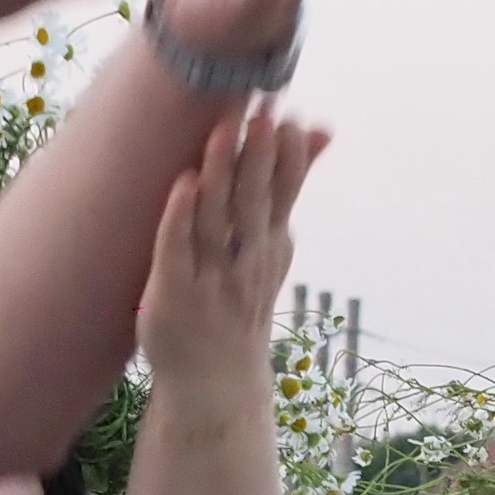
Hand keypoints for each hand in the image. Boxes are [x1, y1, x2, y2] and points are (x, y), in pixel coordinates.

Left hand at [132, 106, 325, 401]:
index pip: (284, 195)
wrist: (216, 382)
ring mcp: (210, 278)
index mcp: (269, 246)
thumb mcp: (274, 246)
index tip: (292, 113)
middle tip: (265, 111)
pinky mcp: (173, 293)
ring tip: (223, 131)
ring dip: (220, 175)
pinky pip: (177, 251)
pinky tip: (183, 184)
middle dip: (259, 156)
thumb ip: (289, 186)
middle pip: (253, 202)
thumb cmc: (240, 302)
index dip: (289, 156)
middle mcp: (244, 260)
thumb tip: (322, 131)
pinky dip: (180, 218)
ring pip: (216, 220)